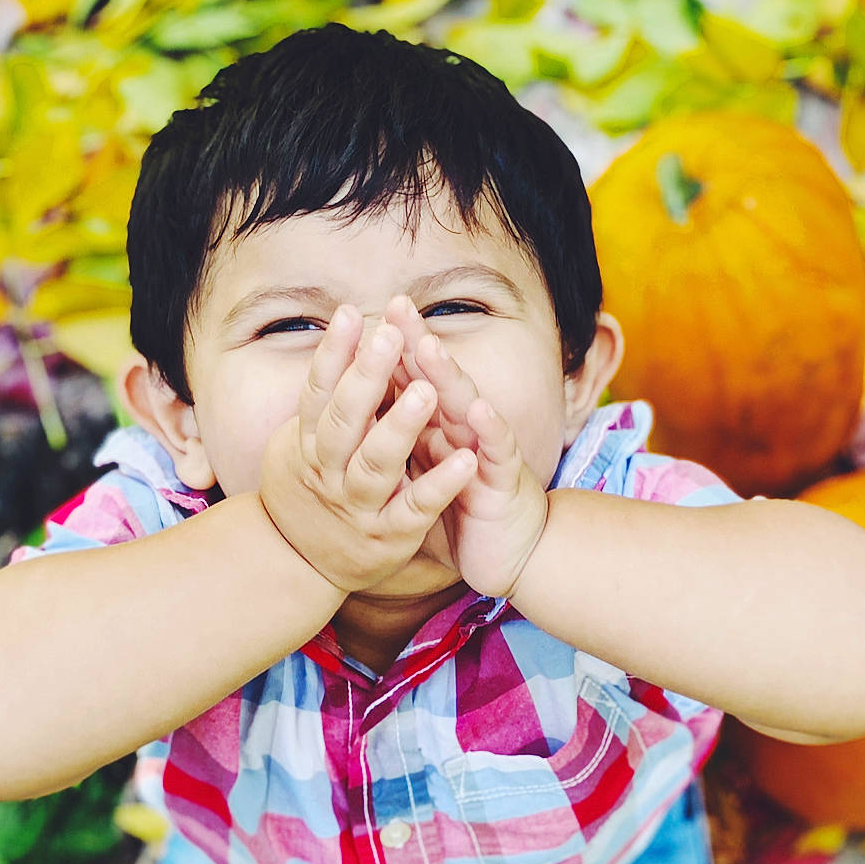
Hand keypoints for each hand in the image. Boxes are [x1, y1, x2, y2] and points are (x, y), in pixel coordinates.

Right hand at [258, 306, 475, 591]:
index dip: (333, 353)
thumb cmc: (309, 492)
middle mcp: (326, 474)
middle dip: (366, 377)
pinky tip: (468, 460)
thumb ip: (321, 404)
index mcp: (306, 446)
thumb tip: (338, 345)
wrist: (295, 567)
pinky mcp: (388, 537)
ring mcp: (357, 506)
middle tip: (390, 335)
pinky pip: (416, 508)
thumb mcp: (299, 446)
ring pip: (376, 463)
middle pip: (343, 420)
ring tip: (428, 390)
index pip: (317, 392)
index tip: (351, 313)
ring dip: (401, 426)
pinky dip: (440, 485)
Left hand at [383, 295, 548, 599]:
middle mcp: (460, 433)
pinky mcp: (506, 481)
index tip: (358, 318)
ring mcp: (484, 452)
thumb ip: (399, 446)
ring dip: (448, 376)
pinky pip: (497, 451)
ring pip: (466, 407)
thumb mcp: (419, 479)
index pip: (408, 384)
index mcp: (434, 433)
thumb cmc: (461, 519)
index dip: (387, 352)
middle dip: (415, 344)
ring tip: (427, 345)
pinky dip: (489, 429)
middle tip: (395, 306)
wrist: (506, 558)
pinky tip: (477, 408)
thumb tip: (359, 420)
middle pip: (435, 382)